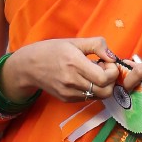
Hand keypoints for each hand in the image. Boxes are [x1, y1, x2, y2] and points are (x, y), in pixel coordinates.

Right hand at [3, 37, 119, 104]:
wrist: (29, 66)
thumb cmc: (52, 51)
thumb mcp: (74, 41)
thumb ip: (97, 45)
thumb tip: (113, 56)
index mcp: (74, 63)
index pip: (104, 78)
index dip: (112, 71)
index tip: (108, 62)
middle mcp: (72, 81)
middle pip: (105, 91)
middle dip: (111, 81)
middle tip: (105, 69)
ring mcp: (69, 93)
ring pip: (99, 96)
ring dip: (103, 86)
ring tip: (94, 74)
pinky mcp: (67, 99)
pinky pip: (88, 98)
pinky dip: (93, 90)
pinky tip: (85, 79)